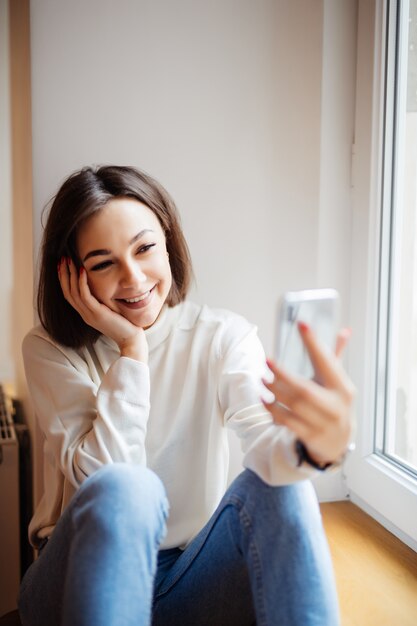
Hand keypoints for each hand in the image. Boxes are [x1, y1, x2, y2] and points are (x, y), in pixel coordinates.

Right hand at [58, 258, 147, 361]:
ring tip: (69, 260)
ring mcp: (89, 315)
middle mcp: (85, 314)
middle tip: (62, 259)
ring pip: (73, 293)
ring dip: (70, 275)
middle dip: (64, 274)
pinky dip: (82, 282)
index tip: (63, 265)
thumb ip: (103, 300)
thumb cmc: (124, 324)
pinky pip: (85, 296)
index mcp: (86, 313)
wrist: (130, 340)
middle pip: (67, 292)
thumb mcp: (110, 310)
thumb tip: (104, 285)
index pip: (69, 295)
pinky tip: (82, 270)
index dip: (64, 280)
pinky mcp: (97, 314)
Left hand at [262, 322, 354, 464]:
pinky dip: (273, 410)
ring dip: (274, 391)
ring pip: (294, 405)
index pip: (328, 361)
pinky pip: (287, 421)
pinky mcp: (311, 435)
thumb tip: (345, 330)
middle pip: (305, 389)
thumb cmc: (335, 401)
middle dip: (283, 375)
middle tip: (266, 361)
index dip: (314, 343)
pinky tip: (264, 399)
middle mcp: (336, 405)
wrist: (339, 441)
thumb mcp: (337, 380)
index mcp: (343, 387)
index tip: (301, 324)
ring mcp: (324, 423)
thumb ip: (336, 356)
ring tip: (262, 379)